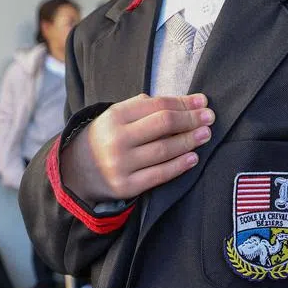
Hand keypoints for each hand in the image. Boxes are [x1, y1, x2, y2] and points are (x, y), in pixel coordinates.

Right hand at [61, 93, 214, 202]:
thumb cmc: (107, 137)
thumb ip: (145, 107)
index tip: (203, 101)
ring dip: (190, 141)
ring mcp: (121, 164)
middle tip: (209, 117)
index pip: (158, 105)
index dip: (184, 103)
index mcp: (115, 116)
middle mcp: (117, 139)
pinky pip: (159, 174)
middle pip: (163, 124)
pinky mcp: (126, 186)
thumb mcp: (117, 116)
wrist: (77, 170)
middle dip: (191, 119)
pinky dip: (179, 166)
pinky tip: (193, 158)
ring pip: (164, 150)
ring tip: (206, 135)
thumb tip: (187, 102)